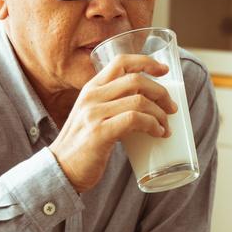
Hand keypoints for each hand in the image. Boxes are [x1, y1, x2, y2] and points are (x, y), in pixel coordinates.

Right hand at [51, 54, 177, 192]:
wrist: (60, 170)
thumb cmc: (83, 145)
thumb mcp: (92, 116)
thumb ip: (111, 105)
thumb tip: (146, 104)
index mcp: (91, 88)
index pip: (121, 62)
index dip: (146, 62)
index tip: (165, 70)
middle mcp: (92, 96)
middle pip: (136, 80)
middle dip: (161, 92)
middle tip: (172, 108)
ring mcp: (94, 114)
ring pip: (139, 100)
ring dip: (160, 113)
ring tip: (166, 127)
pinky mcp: (100, 133)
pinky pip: (134, 120)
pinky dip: (152, 125)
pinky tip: (158, 133)